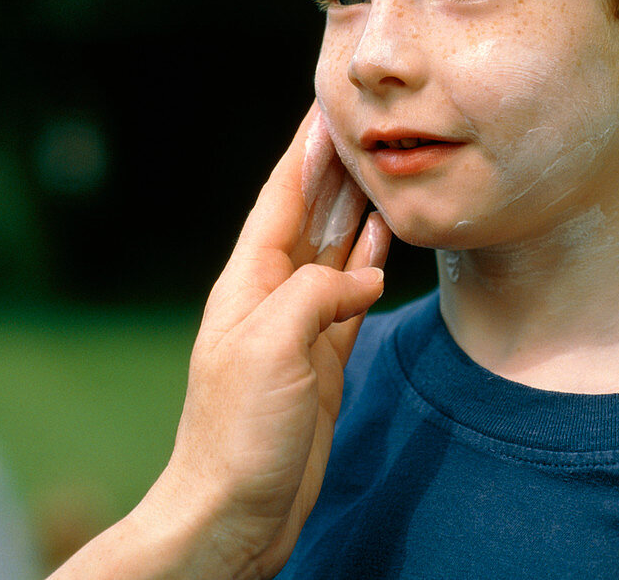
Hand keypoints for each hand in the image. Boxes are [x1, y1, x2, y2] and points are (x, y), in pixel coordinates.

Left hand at [55, 104, 389, 579]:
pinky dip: (370, 262)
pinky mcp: (323, 357)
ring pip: (335, 249)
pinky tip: (386, 241)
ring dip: (357, 209)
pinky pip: (351, 294)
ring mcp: (300, 325)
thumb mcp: (271, 345)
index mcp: (250, 280)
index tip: (326, 107)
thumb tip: (367, 275)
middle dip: (336, 169)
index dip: (304, 151)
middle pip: (311, 214)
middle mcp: (274, 293)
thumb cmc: (238, 431)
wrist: (232, 512)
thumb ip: (319, 293)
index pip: (280, 197)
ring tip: (384, 169)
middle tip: (367, 125)